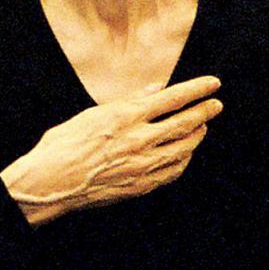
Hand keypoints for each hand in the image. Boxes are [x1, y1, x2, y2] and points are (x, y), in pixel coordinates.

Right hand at [1, 75, 222, 224]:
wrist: (51, 183)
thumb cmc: (64, 145)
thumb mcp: (92, 114)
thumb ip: (128, 102)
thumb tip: (154, 90)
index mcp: (125, 117)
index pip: (172, 99)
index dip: (196, 90)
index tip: (212, 84)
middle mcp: (139, 140)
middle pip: (184, 123)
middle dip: (204, 112)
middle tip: (216, 105)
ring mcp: (142, 165)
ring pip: (183, 148)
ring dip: (197, 135)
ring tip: (202, 127)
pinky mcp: (141, 185)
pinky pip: (172, 171)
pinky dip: (183, 160)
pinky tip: (185, 154)